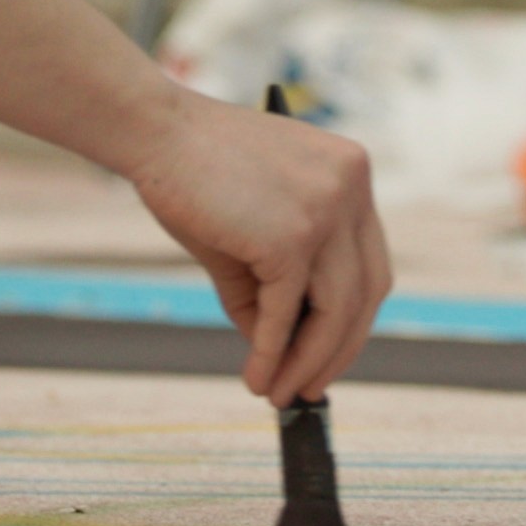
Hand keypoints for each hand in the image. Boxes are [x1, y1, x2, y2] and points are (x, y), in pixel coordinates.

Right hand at [124, 87, 391, 404]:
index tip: (329, 351)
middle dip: (339, 348)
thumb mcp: (250, 227)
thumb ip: (273, 283)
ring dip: (308, 362)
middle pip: (367, 291)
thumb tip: (278, 353)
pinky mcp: (293, 236)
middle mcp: (351, 187)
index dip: (353, 315)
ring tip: (279, 394)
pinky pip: (288, 312)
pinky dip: (273, 352)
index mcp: (350, 173)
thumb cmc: (193, 172)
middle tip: (309, 387)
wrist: (155, 132)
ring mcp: (327, 210)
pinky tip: (257, 377)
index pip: (370, 260)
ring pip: (336, 310)